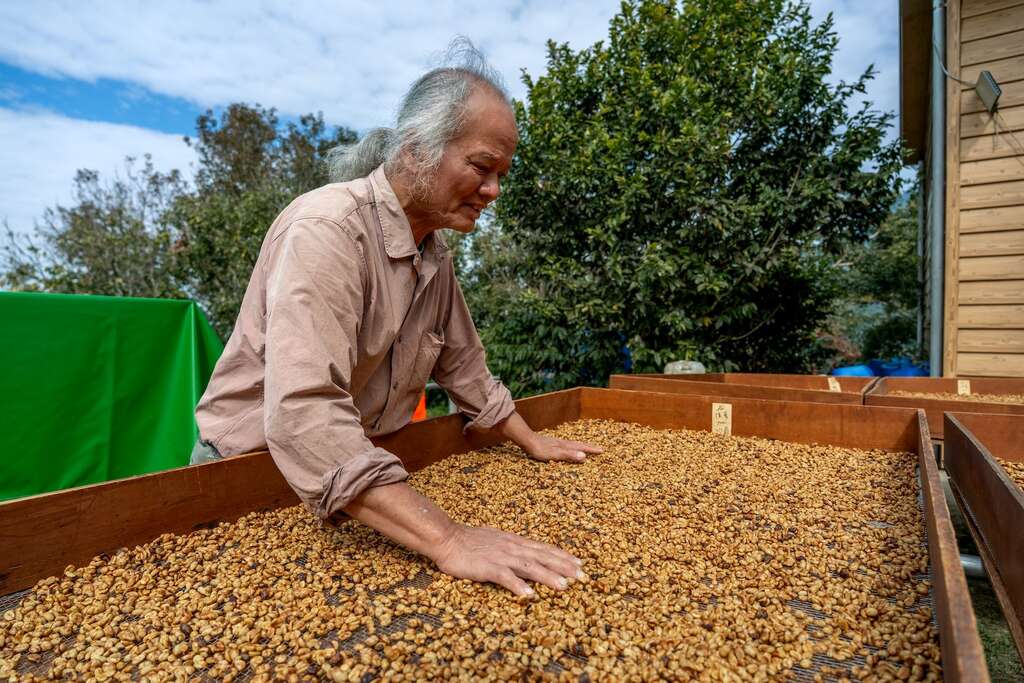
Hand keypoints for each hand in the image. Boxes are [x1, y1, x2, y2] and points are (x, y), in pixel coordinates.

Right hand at [431, 523, 585, 597]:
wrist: (447, 538)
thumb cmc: (469, 541)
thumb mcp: (496, 540)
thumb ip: (512, 548)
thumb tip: (526, 554)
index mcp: (515, 542)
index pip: (544, 549)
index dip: (562, 556)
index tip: (579, 564)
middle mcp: (512, 548)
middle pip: (543, 557)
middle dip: (564, 567)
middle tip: (583, 577)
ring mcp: (501, 557)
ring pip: (529, 567)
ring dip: (547, 576)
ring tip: (563, 586)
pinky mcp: (487, 567)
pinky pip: (505, 577)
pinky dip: (518, 585)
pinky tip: (528, 595)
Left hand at [523, 434, 603, 462]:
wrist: (527, 440)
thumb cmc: (540, 449)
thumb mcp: (555, 454)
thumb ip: (569, 455)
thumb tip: (585, 456)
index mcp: (566, 445)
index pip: (581, 447)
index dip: (591, 449)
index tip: (602, 450)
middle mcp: (563, 443)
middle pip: (579, 444)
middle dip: (589, 447)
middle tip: (599, 448)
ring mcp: (557, 443)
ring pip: (573, 444)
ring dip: (581, 446)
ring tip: (587, 448)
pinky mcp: (551, 444)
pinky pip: (566, 445)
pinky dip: (572, 447)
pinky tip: (568, 449)